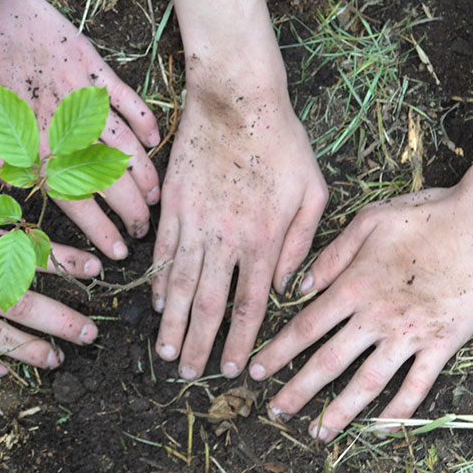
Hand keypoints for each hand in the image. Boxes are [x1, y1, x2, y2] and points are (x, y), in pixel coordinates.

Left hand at [0, 0, 160, 259]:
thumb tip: (16, 190)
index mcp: (29, 148)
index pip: (75, 203)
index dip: (100, 231)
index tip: (116, 253)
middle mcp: (61, 128)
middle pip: (108, 180)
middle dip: (132, 213)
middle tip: (144, 232)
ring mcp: (81, 95)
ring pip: (125, 145)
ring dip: (145, 175)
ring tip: (157, 198)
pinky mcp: (90, 64)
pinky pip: (127, 98)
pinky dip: (144, 120)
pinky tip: (155, 140)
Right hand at [152, 67, 327, 380]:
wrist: (237, 98)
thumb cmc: (283, 141)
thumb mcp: (314, 191)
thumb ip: (302, 242)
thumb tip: (286, 284)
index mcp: (266, 238)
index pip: (250, 303)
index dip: (240, 340)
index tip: (234, 368)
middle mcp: (227, 238)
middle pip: (211, 304)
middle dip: (200, 344)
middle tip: (190, 374)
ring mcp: (196, 222)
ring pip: (182, 285)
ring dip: (174, 324)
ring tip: (166, 352)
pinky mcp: (174, 204)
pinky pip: (164, 252)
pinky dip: (160, 281)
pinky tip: (158, 304)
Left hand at [248, 186, 472, 440]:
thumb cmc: (428, 214)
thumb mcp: (370, 220)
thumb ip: (332, 255)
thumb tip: (300, 286)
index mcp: (355, 285)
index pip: (305, 327)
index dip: (277, 353)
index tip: (257, 371)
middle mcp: (376, 316)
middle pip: (327, 361)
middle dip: (297, 391)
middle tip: (274, 412)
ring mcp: (410, 334)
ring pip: (366, 382)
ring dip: (339, 411)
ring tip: (318, 433)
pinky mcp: (442, 344)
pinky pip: (417, 386)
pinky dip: (399, 411)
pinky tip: (381, 428)